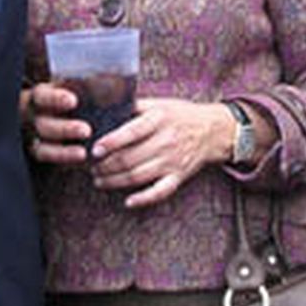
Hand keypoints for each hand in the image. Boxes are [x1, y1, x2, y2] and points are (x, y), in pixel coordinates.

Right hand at [21, 82, 89, 165]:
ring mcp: (33, 138)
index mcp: (38, 97)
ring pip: (42, 148)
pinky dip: (63, 162)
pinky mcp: (40, 153)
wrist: (49, 112)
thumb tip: (115, 80)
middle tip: (86, 131)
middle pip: (42, 125)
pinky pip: (48, 161)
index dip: (55, 99)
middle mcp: (33, 118)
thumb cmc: (66, 94)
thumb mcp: (71, 85)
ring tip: (83, 154)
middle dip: (64, 129)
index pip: (42, 96)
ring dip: (63, 152)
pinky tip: (80, 162)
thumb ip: (89, 84)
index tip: (73, 101)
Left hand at [89, 98, 233, 208]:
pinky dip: (143, 199)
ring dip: (114, 181)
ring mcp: (172, 161)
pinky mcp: (178, 177)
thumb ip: (134, 107)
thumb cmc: (181, 115)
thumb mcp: (160, 103)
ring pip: (137, 176)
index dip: (110, 142)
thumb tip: (104, 110)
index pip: (131, 132)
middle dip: (105, 165)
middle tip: (92, 166)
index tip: (94, 149)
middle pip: (129, 158)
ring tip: (99, 180)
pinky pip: (160, 192)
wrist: (213, 130)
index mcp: (159, 119)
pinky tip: (128, 202)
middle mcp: (166, 141)